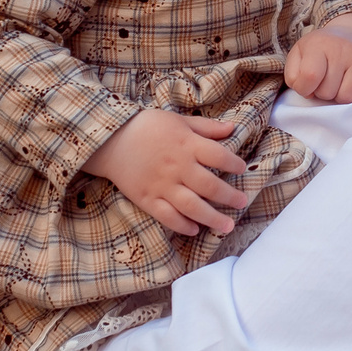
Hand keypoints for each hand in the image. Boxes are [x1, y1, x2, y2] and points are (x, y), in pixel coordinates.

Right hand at [84, 108, 251, 236]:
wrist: (109, 139)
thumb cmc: (146, 126)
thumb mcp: (178, 120)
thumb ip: (207, 127)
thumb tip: (233, 128)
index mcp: (187, 144)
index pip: (218, 156)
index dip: (234, 164)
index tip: (242, 169)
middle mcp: (178, 166)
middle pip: (210, 186)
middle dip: (229, 197)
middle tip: (242, 203)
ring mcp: (162, 185)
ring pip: (192, 206)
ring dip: (212, 218)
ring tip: (227, 226)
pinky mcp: (147, 199)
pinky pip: (167, 216)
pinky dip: (182, 225)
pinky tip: (195, 230)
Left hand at [284, 12, 351, 102]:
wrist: (349, 35)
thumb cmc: (319, 51)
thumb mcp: (298, 57)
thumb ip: (293, 76)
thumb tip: (307, 93)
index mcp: (318, 43)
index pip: (310, 77)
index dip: (305, 89)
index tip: (307, 86)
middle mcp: (342, 47)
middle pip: (328, 92)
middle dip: (324, 92)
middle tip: (327, 79)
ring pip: (347, 97)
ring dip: (340, 95)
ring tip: (340, 81)